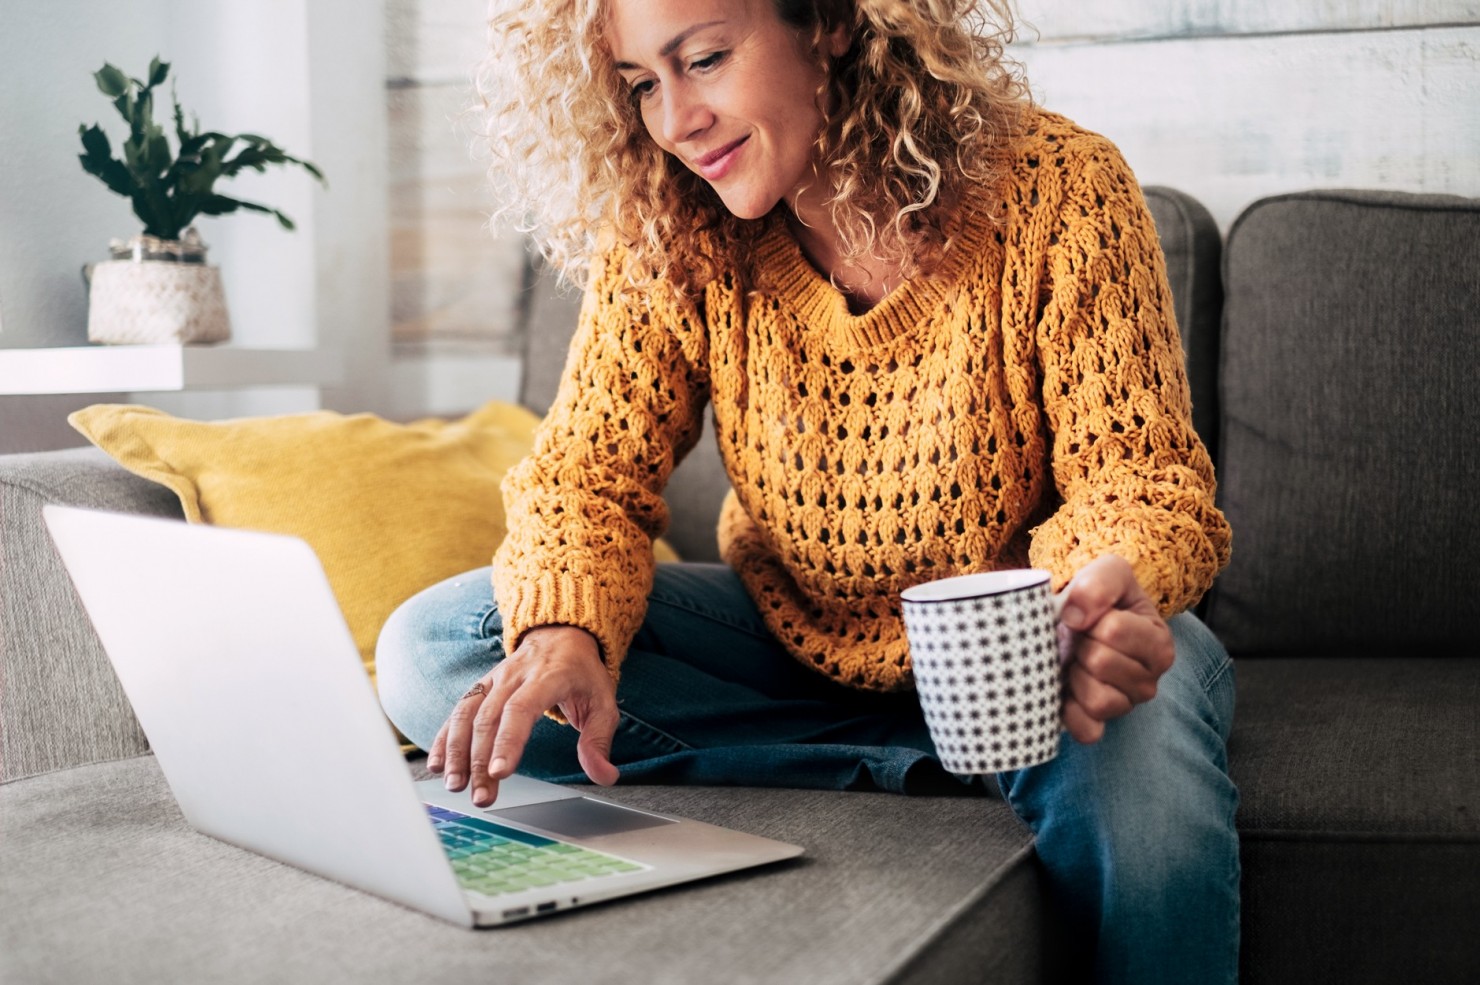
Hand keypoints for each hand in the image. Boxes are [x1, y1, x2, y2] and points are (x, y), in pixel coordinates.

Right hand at [427, 625, 619, 806]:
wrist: (562, 634)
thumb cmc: (583, 673)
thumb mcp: (603, 702)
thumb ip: (599, 740)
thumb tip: (604, 776)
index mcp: (548, 677)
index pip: (522, 709)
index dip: (508, 741)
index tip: (500, 773)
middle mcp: (515, 675)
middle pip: (490, 718)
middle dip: (481, 760)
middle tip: (482, 797)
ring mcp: (494, 679)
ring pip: (467, 713)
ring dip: (457, 751)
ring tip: (455, 785)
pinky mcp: (481, 686)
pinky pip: (458, 710)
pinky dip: (444, 737)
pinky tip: (438, 764)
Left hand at [1057, 555, 1173, 743]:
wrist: (1080, 619)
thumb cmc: (1100, 598)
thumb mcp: (1109, 571)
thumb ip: (1100, 582)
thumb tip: (1074, 617)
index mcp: (1159, 643)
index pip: (1114, 630)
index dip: (1089, 618)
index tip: (1090, 615)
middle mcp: (1150, 680)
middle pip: (1101, 663)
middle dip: (1080, 645)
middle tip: (1080, 638)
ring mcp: (1126, 705)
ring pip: (1098, 700)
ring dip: (1075, 675)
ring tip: (1076, 660)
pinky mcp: (1100, 725)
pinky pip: (1087, 731)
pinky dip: (1069, 712)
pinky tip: (1066, 689)